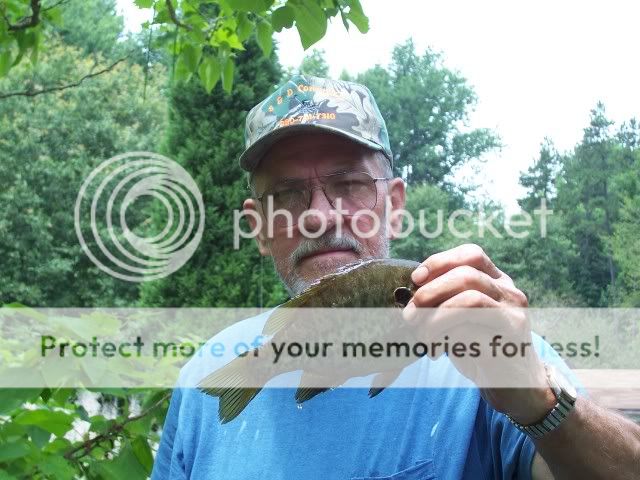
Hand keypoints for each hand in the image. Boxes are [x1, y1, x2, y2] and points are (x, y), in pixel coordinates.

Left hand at [404, 243, 555, 424]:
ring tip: (422, 336)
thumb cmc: (478, 348)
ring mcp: (514, 311)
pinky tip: (436, 350)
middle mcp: (509, 290)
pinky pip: (474, 328)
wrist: (511, 385)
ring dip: (435, 317)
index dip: (440, 261)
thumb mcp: (458, 319)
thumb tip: (407, 297)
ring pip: (469, 298)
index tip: (415, 279)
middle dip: (430, 292)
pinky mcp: (512, 335)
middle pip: (466, 274)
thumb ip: (442, 302)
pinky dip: (446, 337)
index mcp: (496, 279)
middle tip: (410, 315)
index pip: (471, 254)